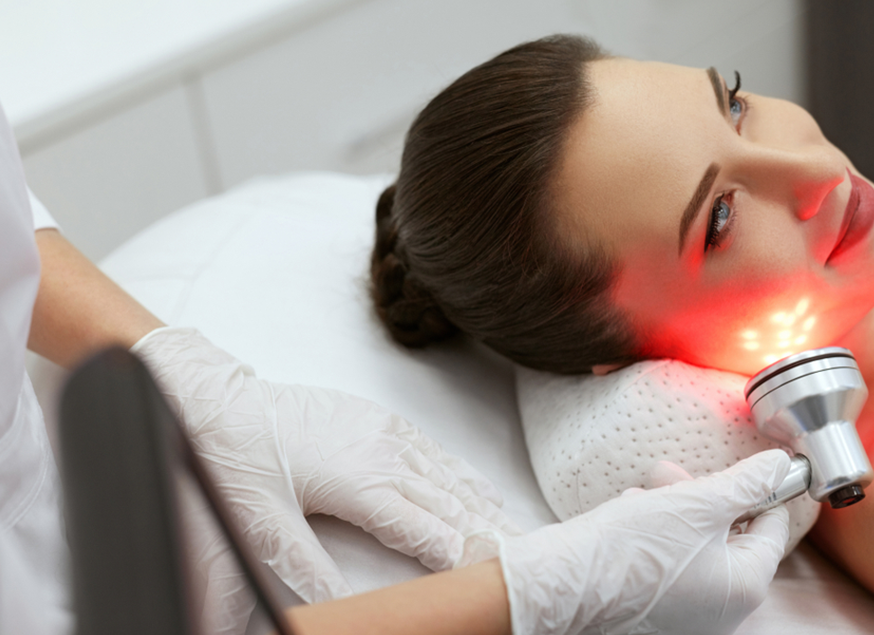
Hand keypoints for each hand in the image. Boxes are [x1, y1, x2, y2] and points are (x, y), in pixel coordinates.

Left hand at [132, 327, 518, 629]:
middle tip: (521, 555)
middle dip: (487, 532)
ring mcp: (384, 432)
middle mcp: (383, 455)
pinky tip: (474, 485)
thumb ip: (309, 568)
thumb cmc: (237, 457)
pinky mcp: (377, 417)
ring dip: (481, 503)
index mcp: (363, 485)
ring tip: (512, 526)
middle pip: (449, 504)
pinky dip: (459, 472)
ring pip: (446, 475)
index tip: (497, 574)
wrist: (218, 399)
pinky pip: (431, 449)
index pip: (429, 532)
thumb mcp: (264, 524)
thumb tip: (342, 607)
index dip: (464, 557)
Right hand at [460, 449, 790, 634]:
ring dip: (673, 510)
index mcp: (745, 587)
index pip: (771, 528)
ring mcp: (688, 614)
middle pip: (728, 535)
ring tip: (644, 495)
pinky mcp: (656, 610)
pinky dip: (655, 535)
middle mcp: (723, 610)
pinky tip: (629, 518)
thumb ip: (744, 482)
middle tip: (673, 475)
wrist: (567, 583)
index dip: (757, 489)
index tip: (741, 466)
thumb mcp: (697, 503)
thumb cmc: (632, 550)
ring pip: (694, 544)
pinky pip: (669, 563)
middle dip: (701, 496)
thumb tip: (779, 466)